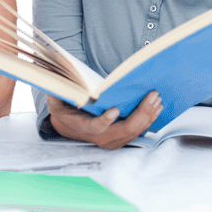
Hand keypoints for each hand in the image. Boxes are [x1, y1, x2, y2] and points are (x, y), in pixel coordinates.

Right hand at [46, 92, 161, 148]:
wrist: (70, 127)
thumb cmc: (65, 110)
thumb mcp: (56, 100)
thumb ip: (58, 89)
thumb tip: (54, 71)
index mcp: (84, 127)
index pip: (95, 127)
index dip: (105, 120)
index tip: (114, 110)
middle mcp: (100, 137)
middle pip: (124, 129)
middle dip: (141, 113)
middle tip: (152, 96)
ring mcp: (112, 140)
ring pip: (134, 131)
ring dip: (148, 115)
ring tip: (157, 99)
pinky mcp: (121, 139)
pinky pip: (138, 131)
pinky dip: (149, 119)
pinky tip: (157, 107)